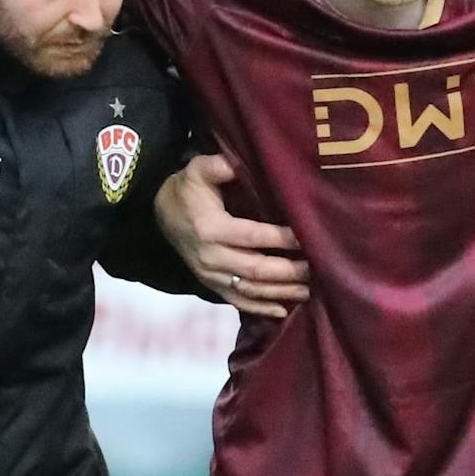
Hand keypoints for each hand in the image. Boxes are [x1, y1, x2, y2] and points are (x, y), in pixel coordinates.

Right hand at [155, 154, 309, 319]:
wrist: (160, 214)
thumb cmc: (187, 190)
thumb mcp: (197, 170)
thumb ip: (218, 165)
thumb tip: (240, 163)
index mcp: (211, 229)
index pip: (251, 236)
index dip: (279, 238)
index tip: (305, 237)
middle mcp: (211, 257)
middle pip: (254, 270)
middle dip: (287, 271)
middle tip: (313, 268)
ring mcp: (210, 275)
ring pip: (249, 290)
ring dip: (280, 292)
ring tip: (306, 290)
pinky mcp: (211, 285)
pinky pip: (237, 302)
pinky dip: (260, 309)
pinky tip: (282, 311)